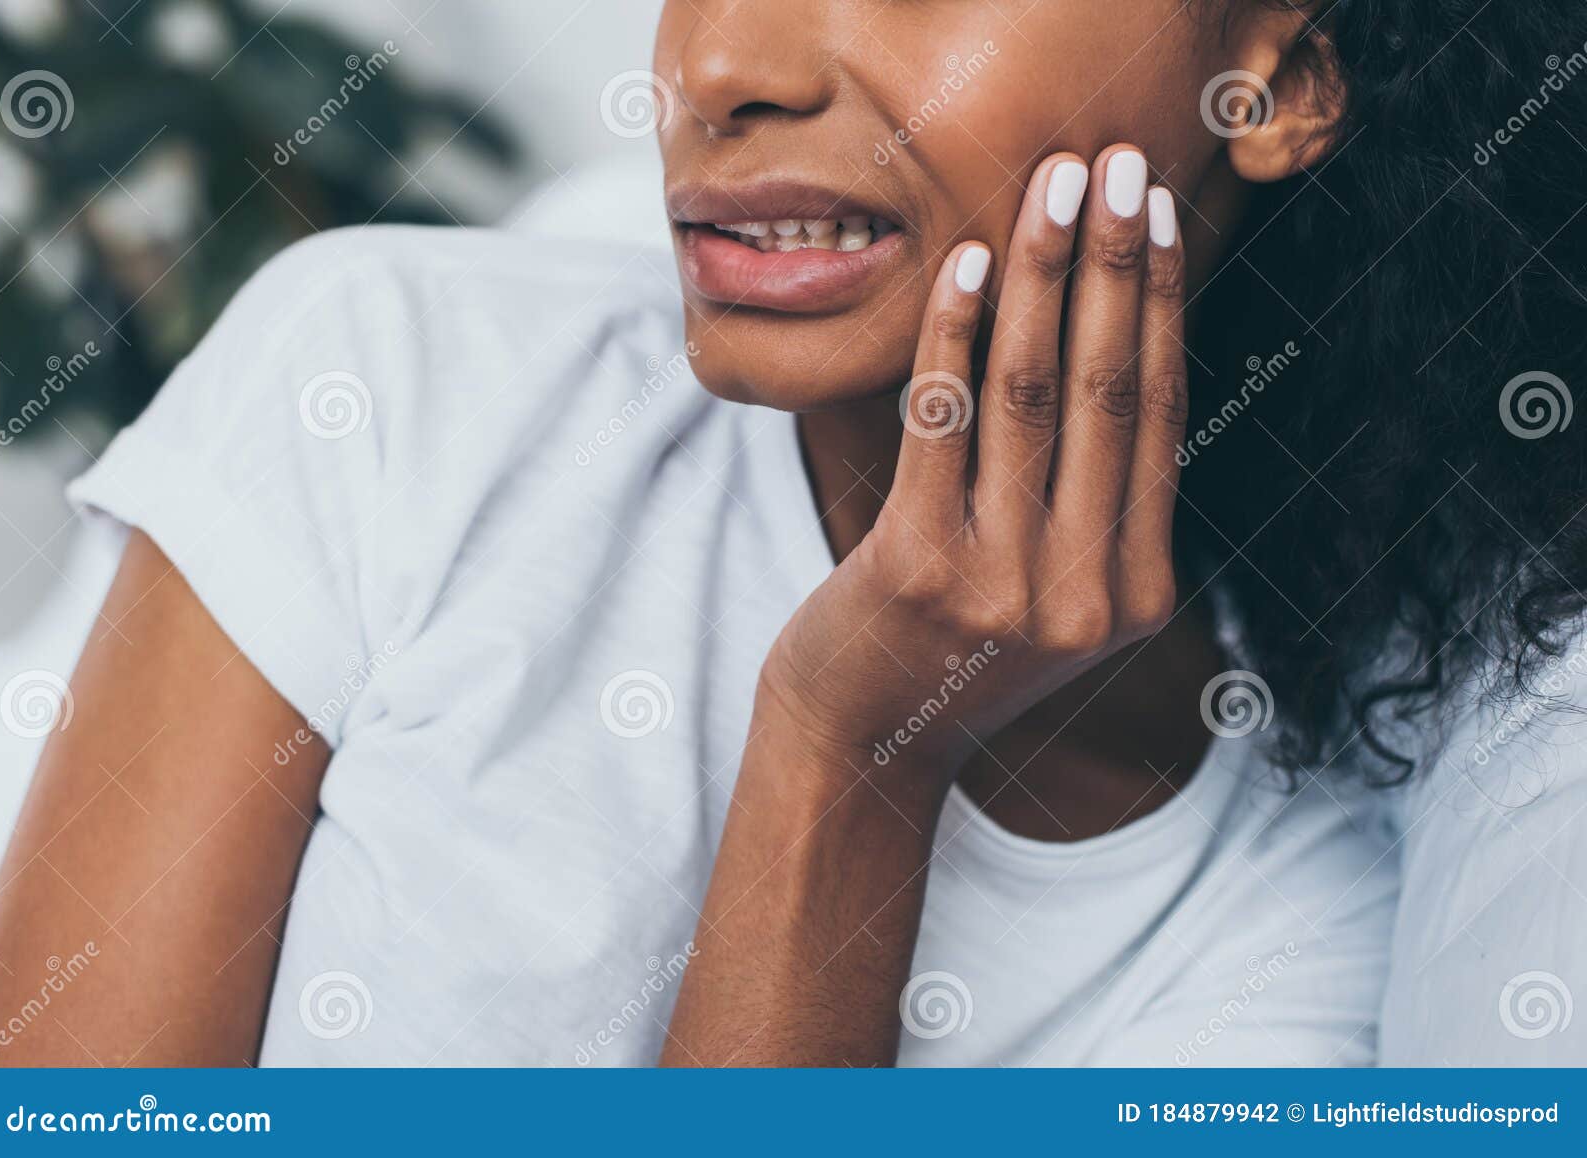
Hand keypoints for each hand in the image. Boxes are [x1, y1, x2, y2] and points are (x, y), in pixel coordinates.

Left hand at [758, 145, 1187, 780]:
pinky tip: (966, 263)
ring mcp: (1006, 586)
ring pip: (1033, 394)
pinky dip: (955, 331)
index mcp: (1139, 591)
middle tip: (1118, 163)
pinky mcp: (920, 568)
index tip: (1160, 213)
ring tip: (1051, 186)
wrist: (864, 742)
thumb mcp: (1054, 592)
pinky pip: (943, 419)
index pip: (1157, 416)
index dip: (1161, 302)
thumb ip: (1098, 504)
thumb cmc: (953, 644)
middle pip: (1108, 390)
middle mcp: (1087, 592)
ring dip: (1043, 274)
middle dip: (1117, 262)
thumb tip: (1120, 342)